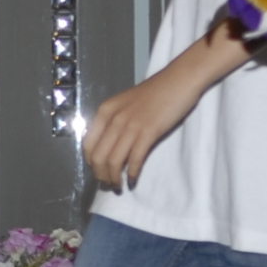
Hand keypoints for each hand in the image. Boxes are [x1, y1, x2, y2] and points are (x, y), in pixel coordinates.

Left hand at [83, 63, 215, 192]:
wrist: (179, 80)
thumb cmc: (155, 92)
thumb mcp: (126, 104)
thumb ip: (115, 121)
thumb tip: (108, 146)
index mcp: (106, 111)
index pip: (88, 144)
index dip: (91, 163)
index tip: (99, 172)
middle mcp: (114, 118)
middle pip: (98, 157)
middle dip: (101, 175)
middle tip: (109, 185)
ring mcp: (131, 125)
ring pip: (114, 161)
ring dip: (115, 178)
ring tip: (119, 186)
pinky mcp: (149, 131)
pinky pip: (135, 159)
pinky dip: (132, 173)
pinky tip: (133, 180)